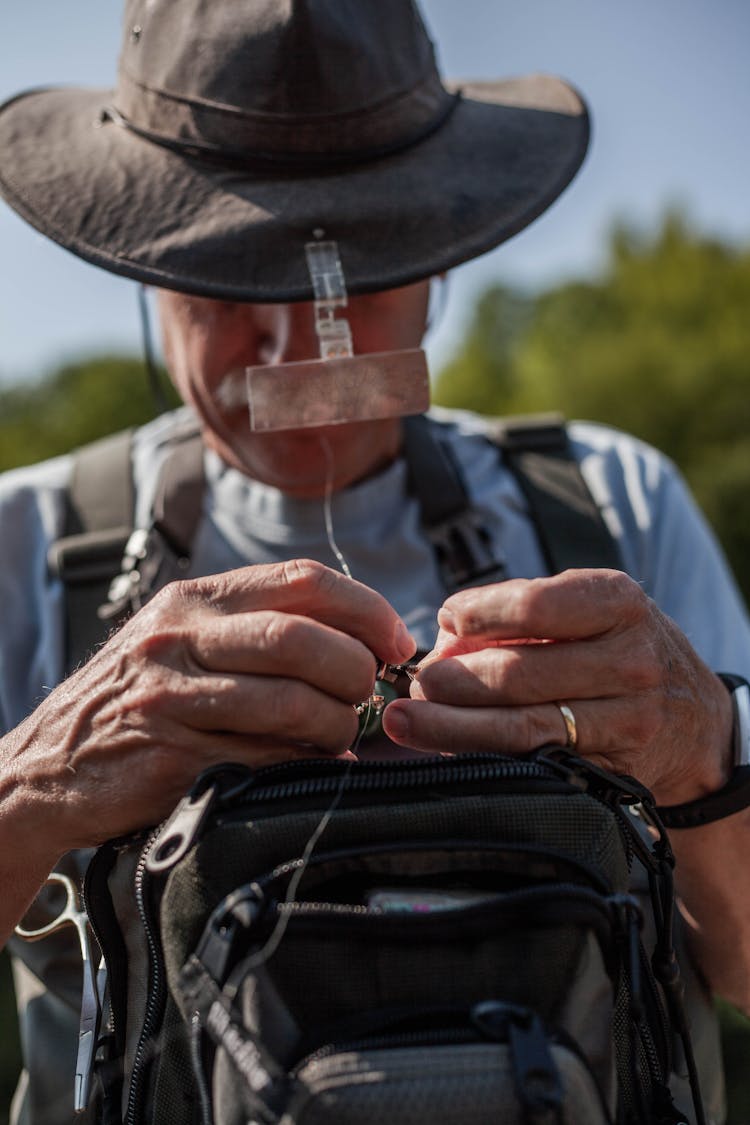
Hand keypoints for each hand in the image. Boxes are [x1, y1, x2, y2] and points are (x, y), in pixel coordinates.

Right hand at [3, 559, 414, 853]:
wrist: (48, 765)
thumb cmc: (137, 700)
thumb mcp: (182, 640)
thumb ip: (256, 628)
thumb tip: (360, 643)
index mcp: (195, 600)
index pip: (303, 580)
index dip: (367, 609)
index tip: (397, 642)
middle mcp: (179, 639)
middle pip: (301, 639)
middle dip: (355, 670)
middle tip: (368, 695)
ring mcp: (171, 698)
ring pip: (289, 703)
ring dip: (336, 724)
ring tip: (340, 736)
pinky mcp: (170, 757)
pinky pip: (264, 759)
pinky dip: (304, 765)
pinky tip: (312, 766)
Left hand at [383, 568, 731, 804]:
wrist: (694, 717)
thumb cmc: (620, 647)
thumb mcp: (592, 609)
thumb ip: (523, 610)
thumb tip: (446, 630)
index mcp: (620, 604)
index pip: (537, 605)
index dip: (481, 613)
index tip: (445, 618)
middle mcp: (631, 661)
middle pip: (519, 675)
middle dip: (452, 679)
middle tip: (414, 682)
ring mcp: (627, 720)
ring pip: (522, 728)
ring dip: (451, 726)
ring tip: (404, 719)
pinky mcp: (615, 769)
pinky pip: (535, 763)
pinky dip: (483, 756)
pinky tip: (446, 748)